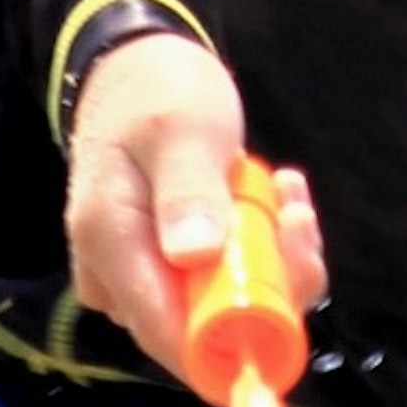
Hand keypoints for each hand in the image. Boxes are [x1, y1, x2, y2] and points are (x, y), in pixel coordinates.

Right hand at [64, 30, 327, 378]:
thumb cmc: (158, 92)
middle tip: (298, 216)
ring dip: (272, 260)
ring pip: (221, 304)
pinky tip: (279, 197)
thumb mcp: (182, 130)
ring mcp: (143, 274)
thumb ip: (186, 190)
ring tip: (290, 195)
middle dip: (268, 284)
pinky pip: (222, 282)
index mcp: (108, 244)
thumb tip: (192, 255)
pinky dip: (262, 249)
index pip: (166, 332)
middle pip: (202, 326)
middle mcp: (117, 274)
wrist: (138, 70)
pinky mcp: (169, 267)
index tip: (292, 288)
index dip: (233, 336)